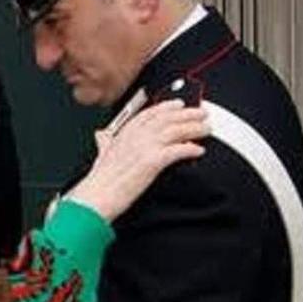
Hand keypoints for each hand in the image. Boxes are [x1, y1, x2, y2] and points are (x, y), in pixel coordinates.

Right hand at [66, 99, 208, 221]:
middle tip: (201, 113)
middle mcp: (135, 136)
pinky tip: (198, 150)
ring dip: (193, 128)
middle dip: (187, 113)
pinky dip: (189, 148)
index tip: (178, 104)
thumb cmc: (98, 181)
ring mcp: (144, 147)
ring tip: (206, 129)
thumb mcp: (100, 155)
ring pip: (175, 131)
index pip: (149, 113)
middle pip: (166, 118)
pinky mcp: (153, 161)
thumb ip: (104, 142)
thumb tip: (101, 135)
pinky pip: (177, 150)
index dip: (166, 107)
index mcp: (124, 133)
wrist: (96, 197)